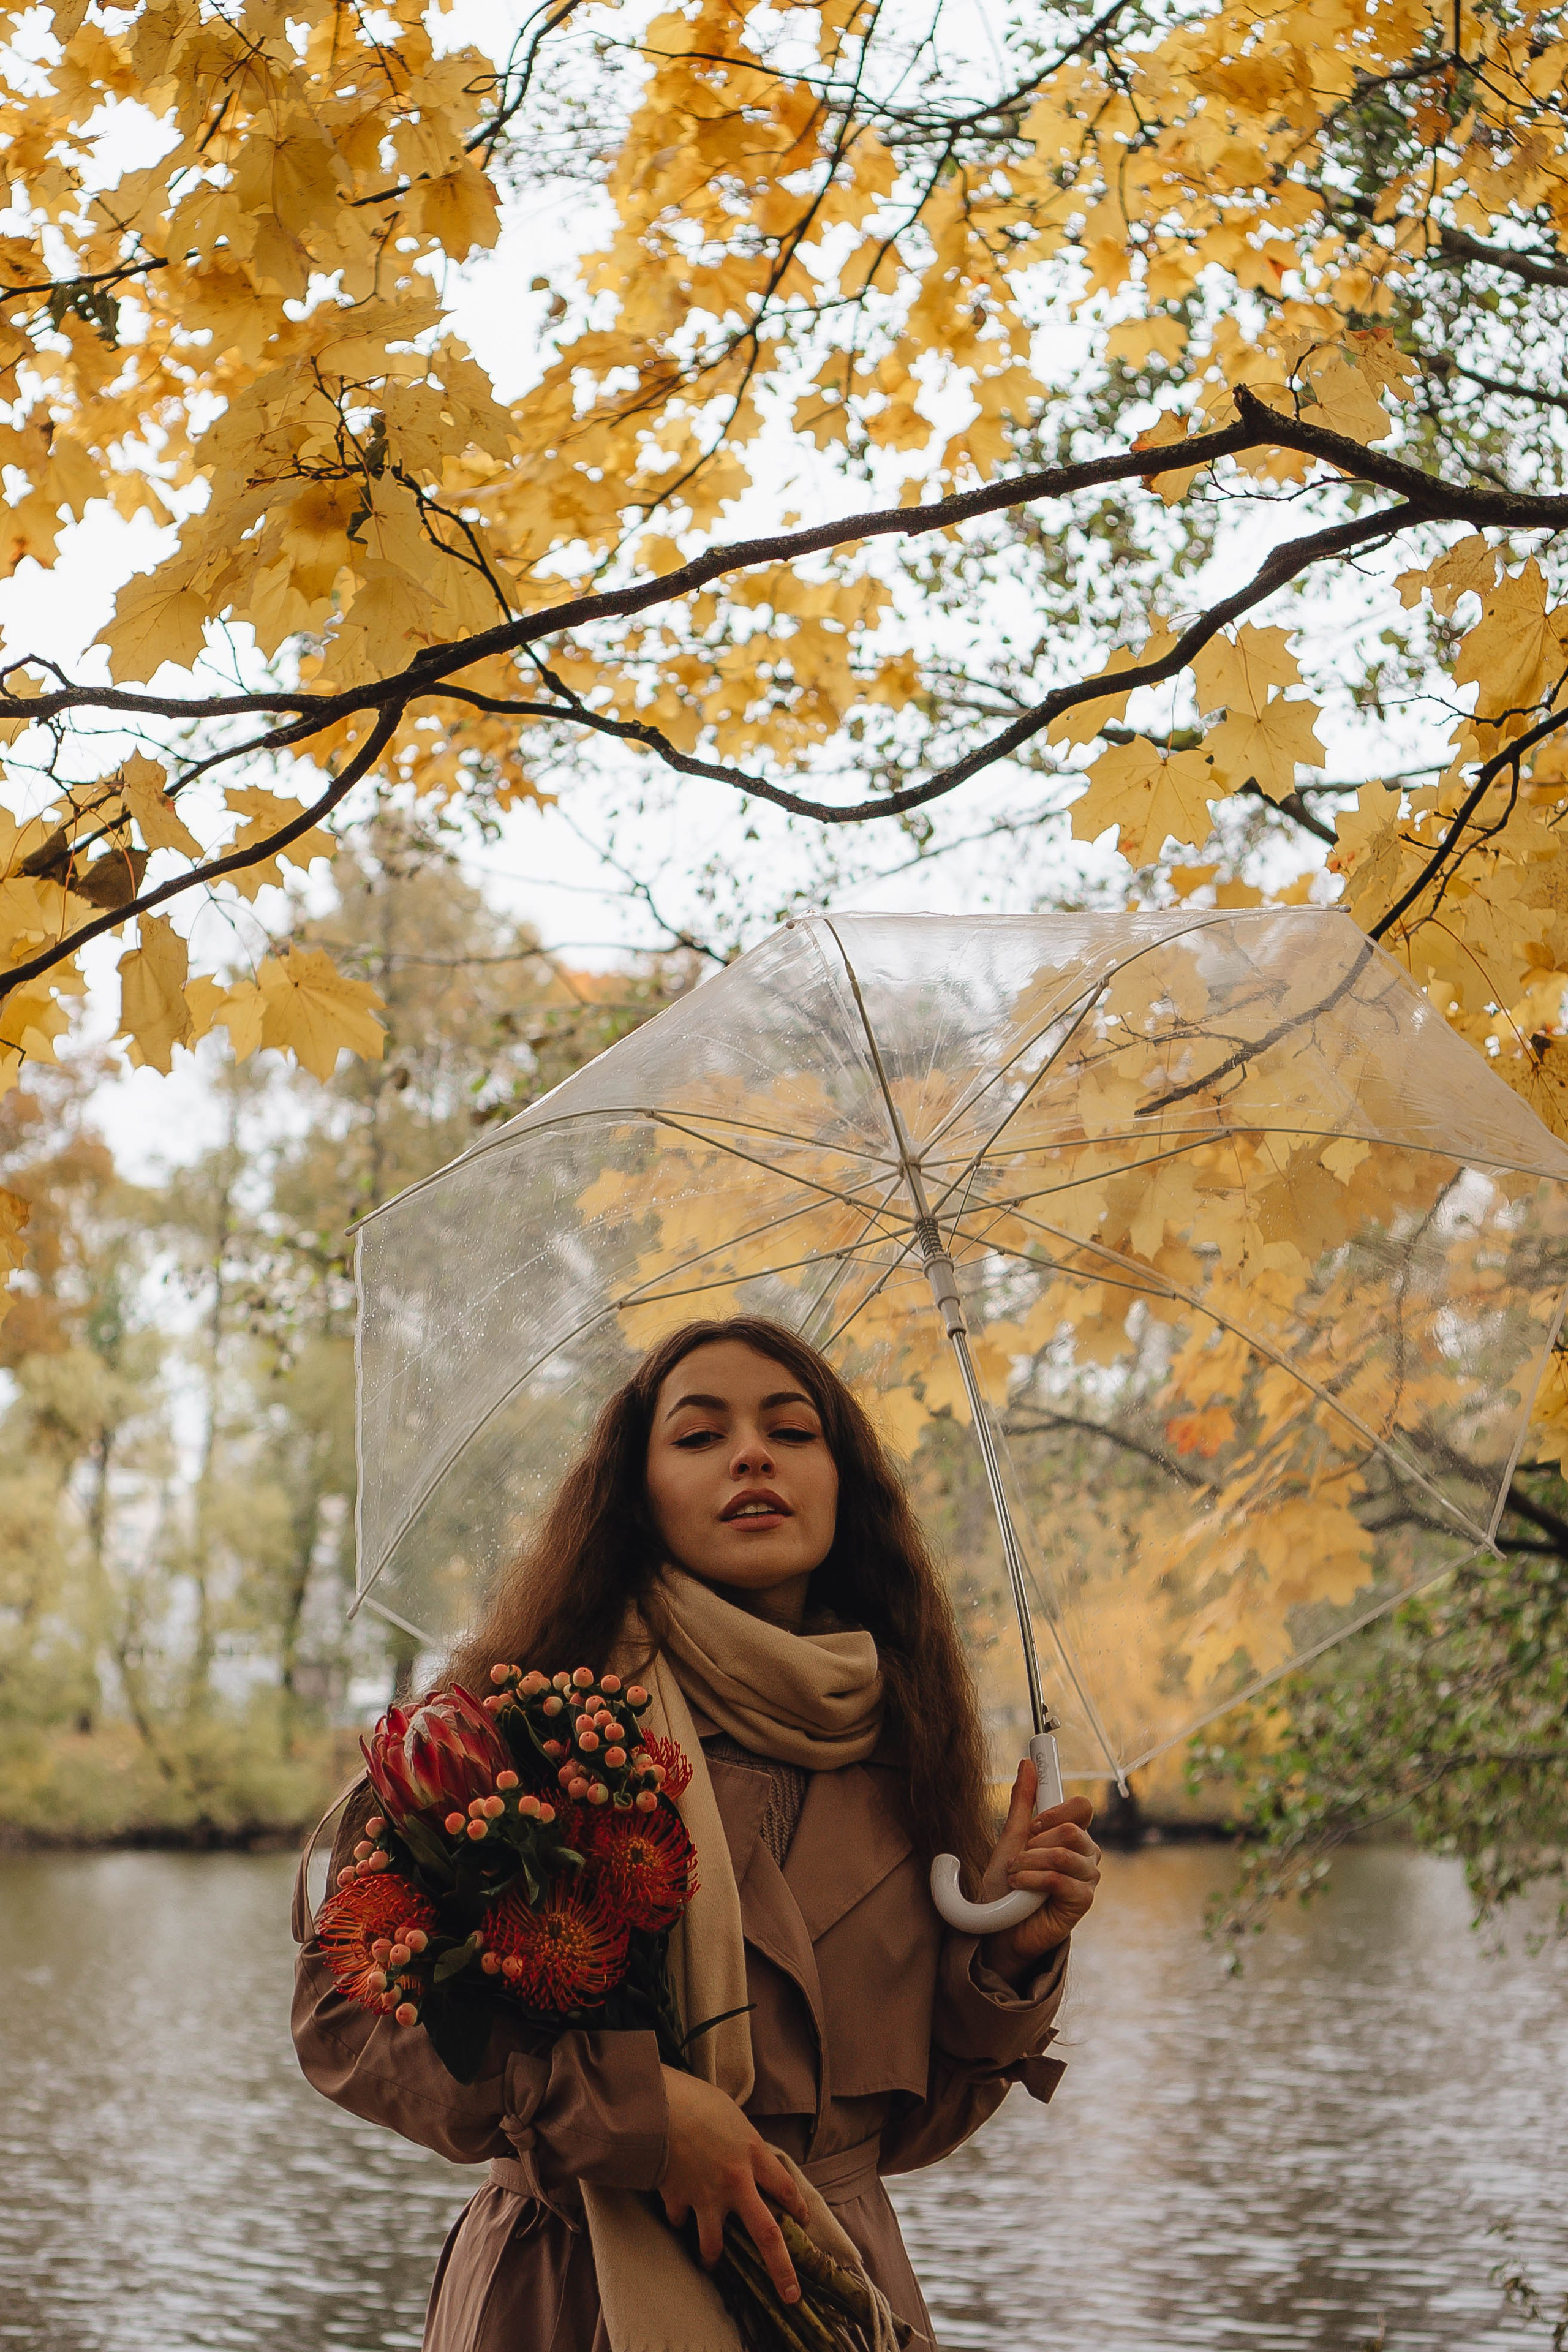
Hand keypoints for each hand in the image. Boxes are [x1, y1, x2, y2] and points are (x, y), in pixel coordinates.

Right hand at [658, 2065, 811, 2304]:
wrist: (658, 2104)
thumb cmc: (696, 2100)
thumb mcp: (732, 2115)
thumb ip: (743, 2141)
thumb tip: (747, 2152)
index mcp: (753, 2154)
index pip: (785, 2189)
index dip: (797, 2208)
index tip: (803, 2222)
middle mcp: (736, 2181)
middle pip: (766, 2235)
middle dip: (781, 2269)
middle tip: (791, 2296)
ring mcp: (706, 2195)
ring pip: (714, 2244)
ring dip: (712, 2257)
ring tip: (711, 2262)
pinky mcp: (677, 2198)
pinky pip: (679, 2220)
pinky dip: (678, 2219)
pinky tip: (676, 2213)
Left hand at [978, 1760, 1099, 1986]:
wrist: (998, 1927)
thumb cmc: (1006, 1886)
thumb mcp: (1011, 1838)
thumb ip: (1022, 1802)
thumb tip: (1027, 1763)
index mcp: (1072, 1835)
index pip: (1082, 1807)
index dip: (1055, 1811)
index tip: (1033, 1825)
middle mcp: (1086, 1854)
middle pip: (1073, 1828)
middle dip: (1036, 1841)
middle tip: (1019, 1857)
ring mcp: (1087, 1878)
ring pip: (1064, 1853)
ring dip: (1029, 1862)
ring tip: (1015, 1874)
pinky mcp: (1082, 1902)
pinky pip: (1059, 1878)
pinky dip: (1032, 1880)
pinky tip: (1021, 1887)